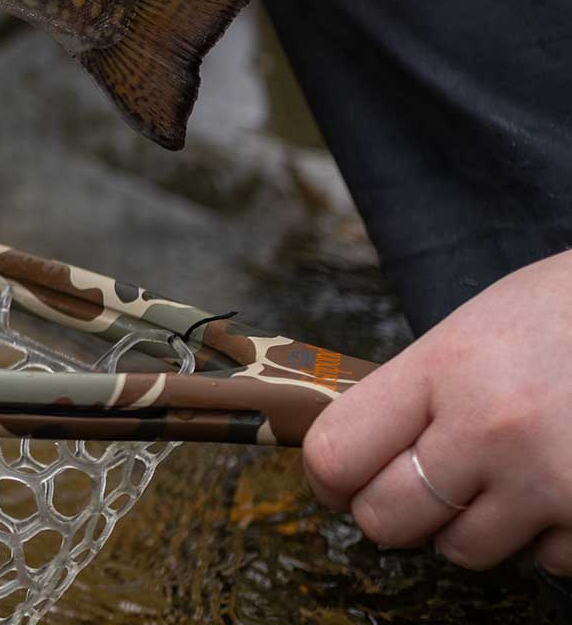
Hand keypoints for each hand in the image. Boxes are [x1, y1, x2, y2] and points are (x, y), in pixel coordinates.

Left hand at [303, 249, 571, 575]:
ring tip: (503, 473)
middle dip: (392, 511)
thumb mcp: (473, 333)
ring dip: (474, 524)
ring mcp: (550, 483)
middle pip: (386, 519)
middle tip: (414, 488)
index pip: (337, 453)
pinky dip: (547, 536)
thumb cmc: (565, 315)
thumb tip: (356, 453)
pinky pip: (545, 561)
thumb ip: (417, 392)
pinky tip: (561, 484)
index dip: (328, 477)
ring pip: (463, 550)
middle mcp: (491, 430)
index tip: (337, 481)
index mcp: (446, 368)